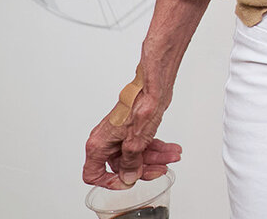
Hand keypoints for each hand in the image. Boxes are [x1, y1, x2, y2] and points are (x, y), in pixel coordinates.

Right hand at [82, 70, 180, 188]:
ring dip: (155, 158)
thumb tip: (128, 177)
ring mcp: (121, 135)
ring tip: (173, 156)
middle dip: (143, 168)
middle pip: (121, 166)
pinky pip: (143, 145)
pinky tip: (171, 150)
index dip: (109, 182)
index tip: (128, 181)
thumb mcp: (135, 142)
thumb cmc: (140, 104)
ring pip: (136, 155)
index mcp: (99, 144)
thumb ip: (130, 163)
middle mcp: (107, 141)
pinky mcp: (134, 129)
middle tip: (161, 169)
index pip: (93, 174)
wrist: (154, 83)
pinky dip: (157, 148)